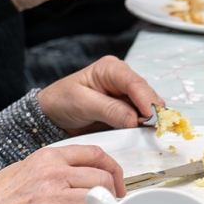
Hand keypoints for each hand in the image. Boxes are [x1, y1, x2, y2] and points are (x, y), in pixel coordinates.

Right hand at [0, 142, 127, 203]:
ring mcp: (53, 197)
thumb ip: (51, 168)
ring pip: (98, 200)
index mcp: (48, 157)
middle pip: (102, 178)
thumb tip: (77, 174)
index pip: (95, 153)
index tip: (115, 182)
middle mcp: (53, 173)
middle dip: (109, 194)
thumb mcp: (22, 169)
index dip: (113, 169)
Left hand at [36, 54, 163, 134]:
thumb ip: (109, 110)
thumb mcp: (82, 103)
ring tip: (145, 133)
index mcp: (111, 69)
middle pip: (146, 94)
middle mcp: (122, 79)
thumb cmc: (62, 102)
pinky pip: (141, 117)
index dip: (146, 99)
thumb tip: (134, 119)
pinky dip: (143, 126)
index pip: (134, 82)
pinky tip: (141, 134)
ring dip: (149, 120)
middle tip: (150, 129)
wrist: (53, 116)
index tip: (151, 117)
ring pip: (147, 106)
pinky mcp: (127, 110)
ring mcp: (126, 95)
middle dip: (150, 111)